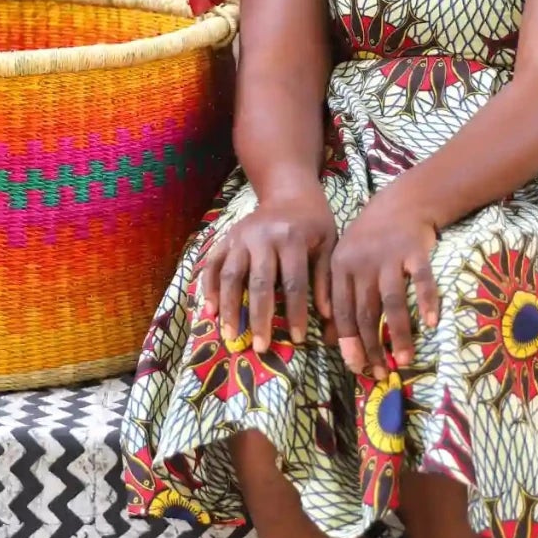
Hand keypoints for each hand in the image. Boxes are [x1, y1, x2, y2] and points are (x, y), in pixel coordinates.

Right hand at [198, 187, 336, 353]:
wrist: (288, 190)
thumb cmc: (313, 221)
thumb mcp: (328, 243)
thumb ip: (325, 278)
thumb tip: (328, 316)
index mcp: (292, 238)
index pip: (293, 283)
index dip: (295, 312)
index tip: (297, 339)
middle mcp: (262, 237)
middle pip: (259, 283)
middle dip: (259, 318)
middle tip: (260, 347)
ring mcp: (240, 237)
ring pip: (230, 276)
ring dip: (229, 308)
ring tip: (231, 336)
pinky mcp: (226, 238)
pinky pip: (212, 265)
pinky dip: (209, 288)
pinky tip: (210, 312)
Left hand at [329, 179, 440, 378]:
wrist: (401, 201)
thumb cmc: (371, 240)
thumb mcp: (348, 264)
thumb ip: (340, 299)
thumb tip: (331, 342)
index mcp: (340, 268)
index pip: (341, 311)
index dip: (349, 342)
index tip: (356, 367)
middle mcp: (361, 263)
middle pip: (365, 311)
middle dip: (372, 346)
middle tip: (380, 372)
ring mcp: (389, 256)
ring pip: (391, 302)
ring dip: (398, 334)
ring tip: (403, 360)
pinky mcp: (414, 251)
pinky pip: (421, 280)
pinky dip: (427, 301)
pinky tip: (431, 323)